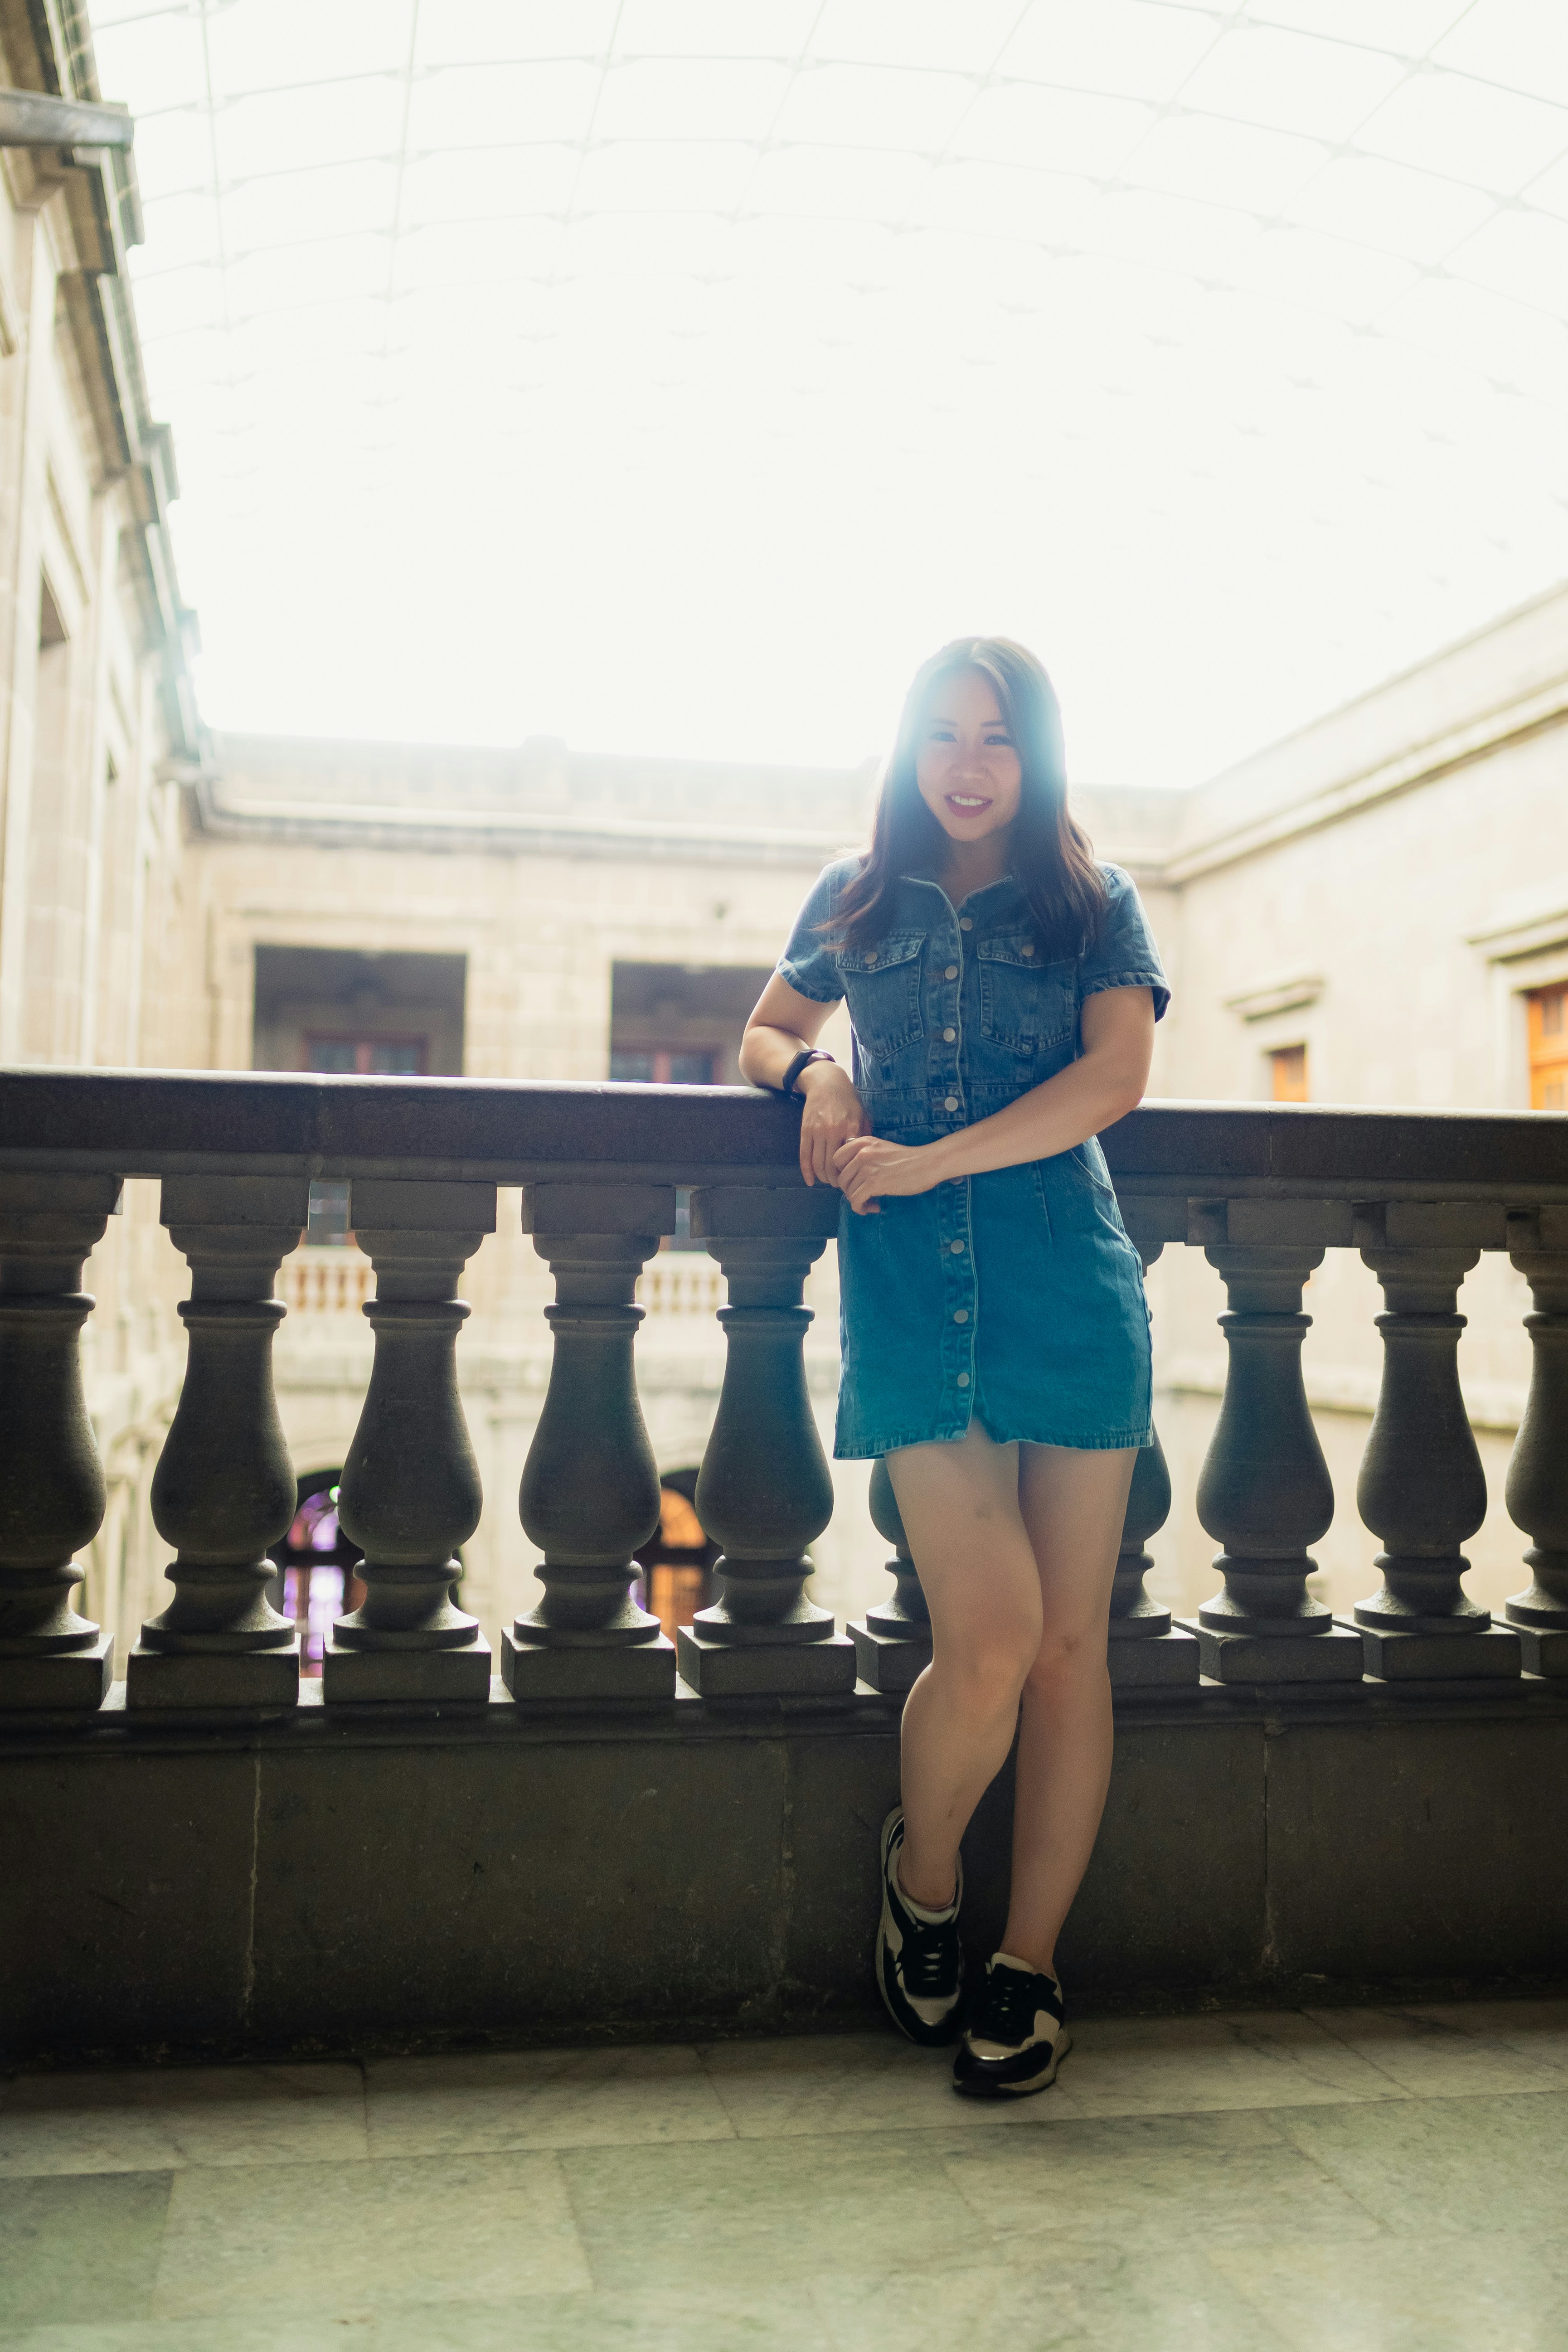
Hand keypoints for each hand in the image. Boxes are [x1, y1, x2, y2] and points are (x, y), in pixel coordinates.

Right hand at [796, 1061, 870, 1187]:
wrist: (826, 1082)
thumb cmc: (848, 1100)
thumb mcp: (862, 1115)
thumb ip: (865, 1136)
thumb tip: (866, 1159)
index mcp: (851, 1128)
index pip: (850, 1160)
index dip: (850, 1174)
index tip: (853, 1179)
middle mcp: (833, 1130)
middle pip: (832, 1166)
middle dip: (835, 1180)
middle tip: (839, 1184)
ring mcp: (817, 1130)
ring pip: (818, 1163)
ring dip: (822, 1177)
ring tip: (828, 1181)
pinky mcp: (805, 1130)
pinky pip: (804, 1155)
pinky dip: (806, 1171)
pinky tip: (810, 1181)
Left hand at [831, 1133, 941, 1215]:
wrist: (928, 1163)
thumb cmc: (907, 1159)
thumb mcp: (881, 1148)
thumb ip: (863, 1155)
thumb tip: (845, 1176)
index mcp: (862, 1142)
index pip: (836, 1159)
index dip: (841, 1174)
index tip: (853, 1182)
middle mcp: (862, 1152)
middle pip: (841, 1178)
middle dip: (850, 1190)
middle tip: (864, 1195)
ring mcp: (867, 1167)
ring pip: (848, 1191)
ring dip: (858, 1201)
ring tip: (871, 1202)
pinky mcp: (874, 1182)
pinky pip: (855, 1200)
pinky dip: (861, 1208)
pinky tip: (873, 1207)